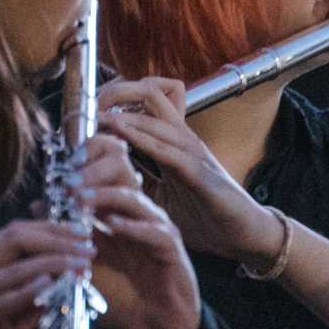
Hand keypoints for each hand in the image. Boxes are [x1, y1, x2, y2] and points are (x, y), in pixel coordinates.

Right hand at [0, 220, 93, 328]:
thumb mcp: (0, 322)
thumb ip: (26, 302)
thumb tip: (64, 285)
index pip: (13, 232)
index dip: (50, 229)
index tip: (80, 236)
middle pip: (15, 237)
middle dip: (58, 239)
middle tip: (88, 248)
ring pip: (17, 266)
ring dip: (56, 264)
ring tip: (83, 267)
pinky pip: (8, 298)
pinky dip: (34, 289)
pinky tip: (56, 286)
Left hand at [68, 136, 201, 328]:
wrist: (156, 326)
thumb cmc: (124, 298)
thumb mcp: (87, 268)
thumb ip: (65, 240)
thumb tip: (36, 208)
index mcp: (118, 219)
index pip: (99, 188)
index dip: (79, 181)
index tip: (53, 182)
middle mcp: (138, 219)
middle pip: (117, 185)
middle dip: (92, 181)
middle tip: (66, 184)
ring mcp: (156, 230)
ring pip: (134, 202)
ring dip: (108, 197)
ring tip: (83, 198)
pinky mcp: (171, 248)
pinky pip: (154, 231)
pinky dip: (134, 227)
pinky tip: (115, 225)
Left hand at [95, 77, 280, 263]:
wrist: (242, 235)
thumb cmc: (203, 215)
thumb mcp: (159, 195)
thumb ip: (135, 179)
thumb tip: (97, 176)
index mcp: (173, 141)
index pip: (146, 103)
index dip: (116, 98)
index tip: (85, 105)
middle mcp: (183, 139)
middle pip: (151, 94)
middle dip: (118, 93)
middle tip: (86, 104)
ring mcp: (193, 153)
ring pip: (156, 118)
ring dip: (123, 119)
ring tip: (95, 117)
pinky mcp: (201, 174)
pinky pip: (168, 152)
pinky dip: (143, 143)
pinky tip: (122, 139)